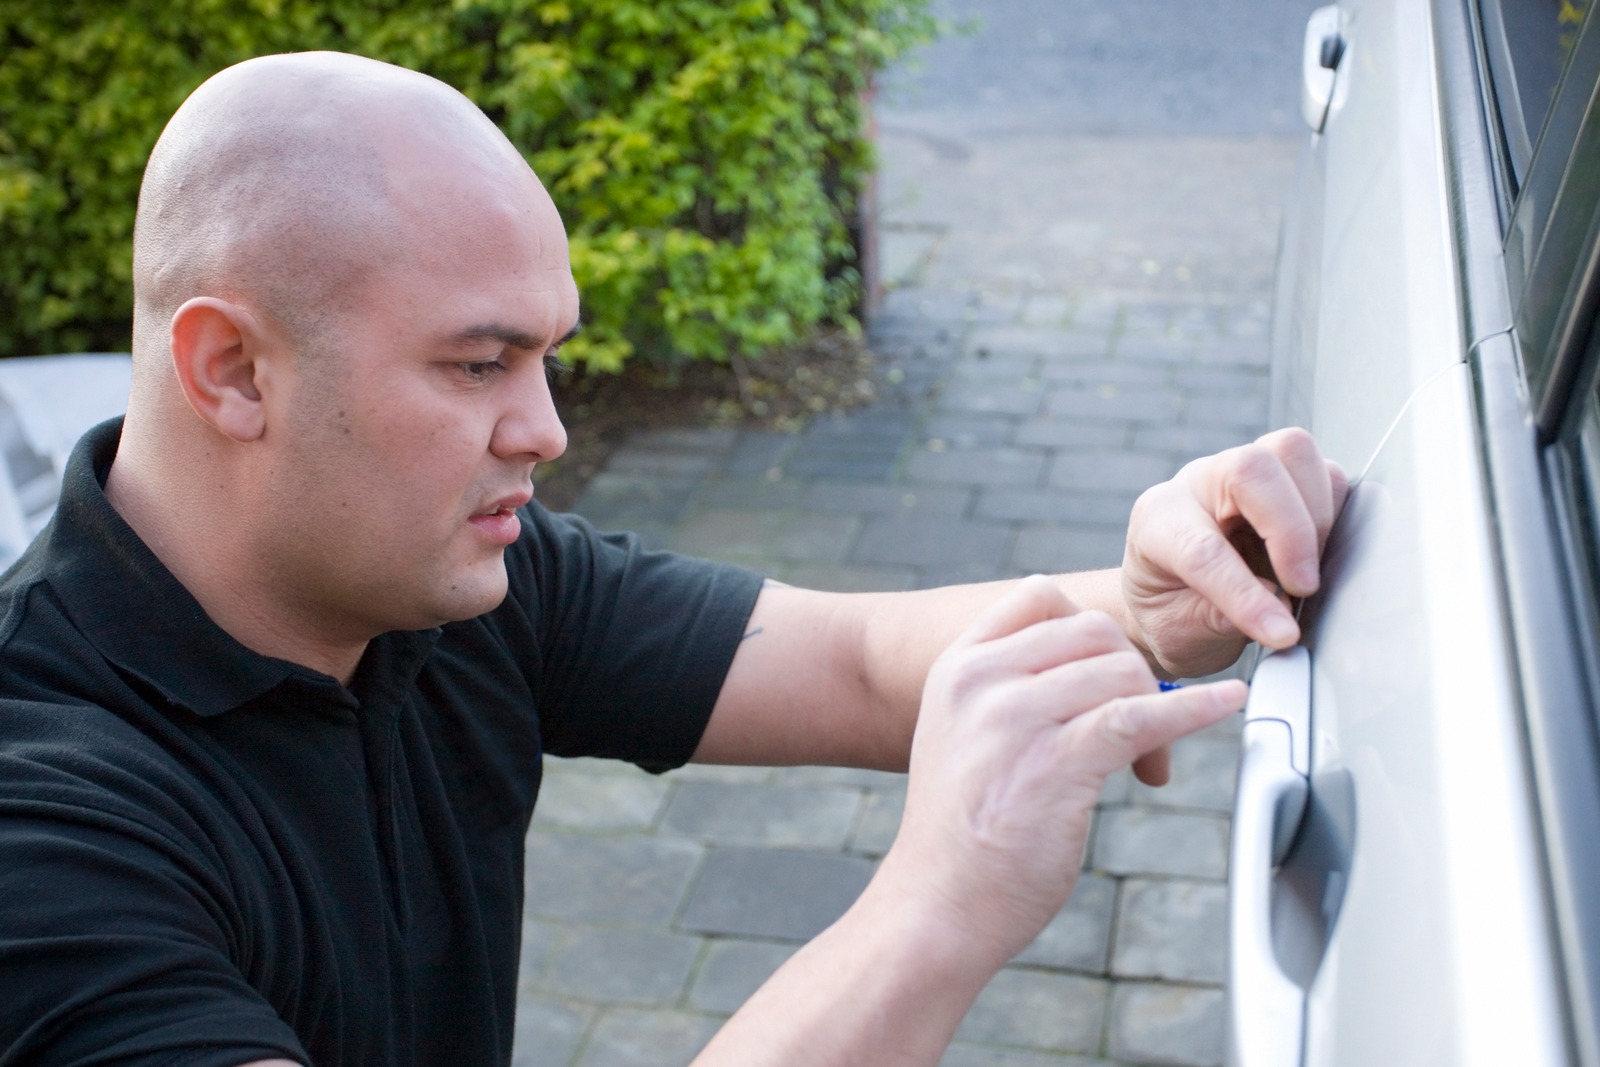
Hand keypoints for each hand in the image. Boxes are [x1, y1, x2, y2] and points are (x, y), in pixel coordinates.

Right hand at [878, 576, 1244, 969]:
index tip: (1110, 669)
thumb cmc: (960, 836)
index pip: (1037, 596)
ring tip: (1149, 762)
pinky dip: (1195, 708)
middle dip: (1131, 670)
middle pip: (1091, 629)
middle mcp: (981, 681)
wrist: (937, 906)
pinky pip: (1142, 715)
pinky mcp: (1056, 762)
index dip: (1088, 628)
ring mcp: (1015, 718)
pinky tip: (1226, 704)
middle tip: (1139, 730)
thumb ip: (1007, 693)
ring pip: (1122, 669)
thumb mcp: (961, 736)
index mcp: (957, 668)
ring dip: (1156, 707)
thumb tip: (1096, 670)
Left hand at [1122, 427, 1347, 678]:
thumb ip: (1217, 619)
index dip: (1245, 593)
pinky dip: (1334, 512)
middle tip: (1302, 588)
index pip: (1202, 548)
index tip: (1281, 633)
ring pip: (1293, 452)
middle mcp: (1199, 483)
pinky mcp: (1283, 476)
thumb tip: (1274, 600)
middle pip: (1251, 467)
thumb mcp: (1178, 634)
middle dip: (1290, 531)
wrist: (1172, 596)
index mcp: (1158, 522)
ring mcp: (1241, 471)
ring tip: (1306, 571)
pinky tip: (1317, 554)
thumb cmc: (1172, 612)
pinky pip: (1325, 472)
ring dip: (1316, 515)